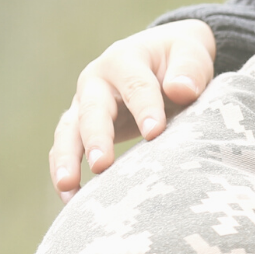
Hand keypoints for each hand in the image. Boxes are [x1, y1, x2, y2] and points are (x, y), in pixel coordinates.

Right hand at [48, 20, 218, 200]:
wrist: (161, 57)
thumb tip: (181, 91)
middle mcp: (96, 81)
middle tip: (101, 165)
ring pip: (68, 132)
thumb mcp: (190, 53)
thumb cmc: (178, 58)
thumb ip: (188, 70)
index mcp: (124, 59)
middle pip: (92, 110)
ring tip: (69, 187)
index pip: (136, 86)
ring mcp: (83, 105)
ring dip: (67, 159)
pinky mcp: (80, 127)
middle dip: (96, 138)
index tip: (155, 133)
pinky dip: (64, 172)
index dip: (145, 109)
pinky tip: (70, 200)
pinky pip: (66, 148)